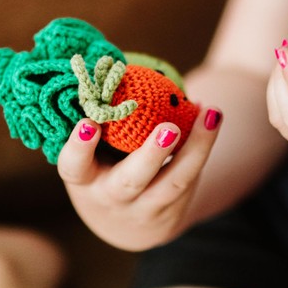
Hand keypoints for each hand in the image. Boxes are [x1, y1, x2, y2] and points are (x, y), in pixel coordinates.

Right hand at [56, 107, 221, 250]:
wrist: (131, 222)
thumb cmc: (107, 169)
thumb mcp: (95, 155)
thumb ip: (103, 122)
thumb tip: (114, 65)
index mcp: (85, 179)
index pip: (75, 167)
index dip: (79, 148)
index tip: (89, 124)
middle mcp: (113, 197)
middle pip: (131, 181)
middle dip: (150, 156)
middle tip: (169, 129)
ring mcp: (145, 205)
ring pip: (174, 181)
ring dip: (196, 146)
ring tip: (209, 114)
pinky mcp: (174, 205)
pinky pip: (192, 174)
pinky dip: (204, 142)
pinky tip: (212, 115)